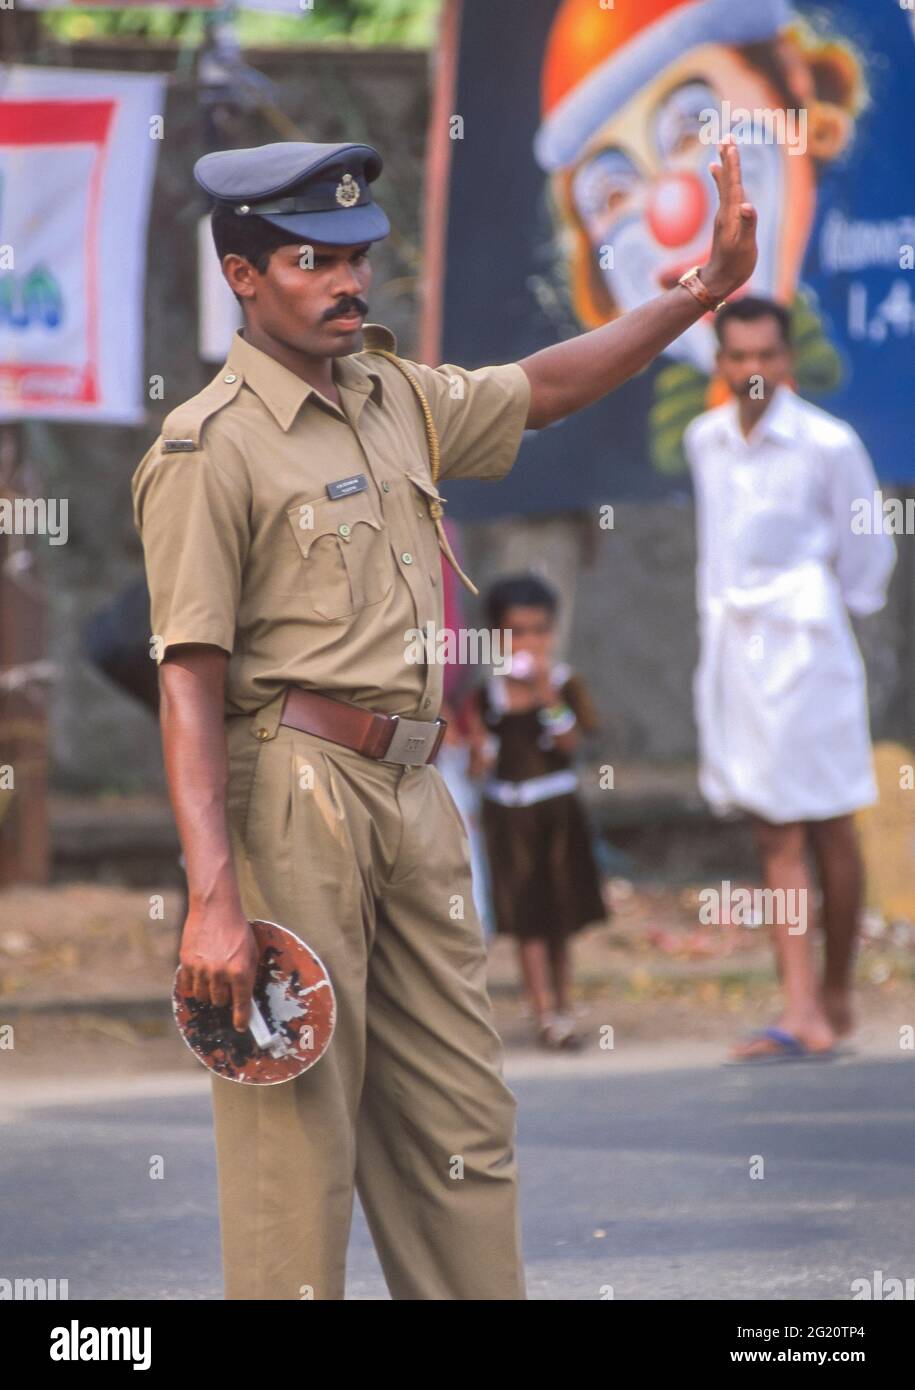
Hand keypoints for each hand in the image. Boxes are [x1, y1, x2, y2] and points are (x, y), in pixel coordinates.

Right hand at [178, 902, 258, 1032]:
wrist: (216, 909)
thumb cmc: (237, 930)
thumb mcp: (251, 952)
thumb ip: (248, 974)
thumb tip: (245, 997)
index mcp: (240, 970)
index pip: (241, 1003)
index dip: (241, 1018)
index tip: (240, 1026)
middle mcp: (220, 973)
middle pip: (220, 1002)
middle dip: (224, 997)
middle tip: (226, 984)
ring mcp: (202, 968)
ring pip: (204, 996)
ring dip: (209, 992)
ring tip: (213, 976)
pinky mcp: (187, 963)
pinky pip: (188, 987)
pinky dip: (194, 986)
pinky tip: (199, 976)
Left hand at [701, 140, 757, 301]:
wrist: (720, 280)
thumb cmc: (735, 265)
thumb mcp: (746, 247)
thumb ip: (748, 225)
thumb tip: (748, 206)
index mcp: (731, 215)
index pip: (733, 184)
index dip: (733, 164)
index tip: (731, 144)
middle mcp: (725, 212)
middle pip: (727, 179)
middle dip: (728, 158)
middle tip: (726, 136)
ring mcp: (724, 216)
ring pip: (725, 185)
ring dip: (725, 165)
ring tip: (723, 148)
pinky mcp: (725, 221)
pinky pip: (724, 194)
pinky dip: (722, 181)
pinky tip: (717, 173)